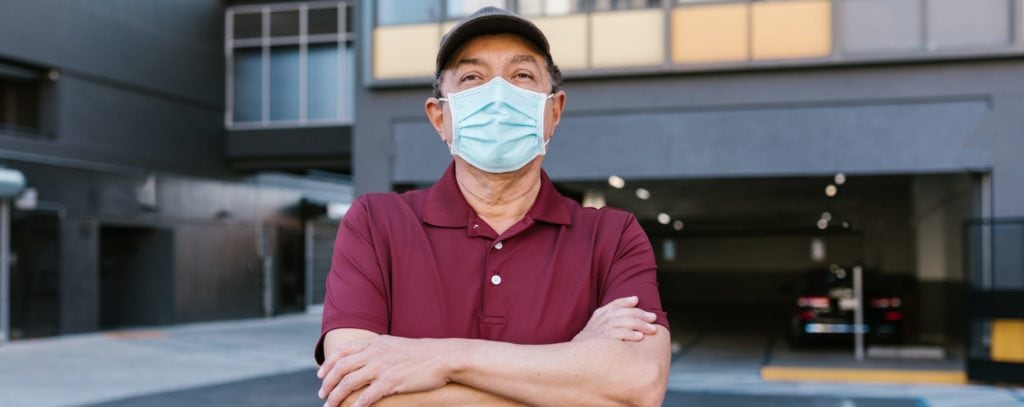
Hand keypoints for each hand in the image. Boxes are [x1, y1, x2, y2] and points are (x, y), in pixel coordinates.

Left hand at [317, 336, 451, 406]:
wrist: (442, 357)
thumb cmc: (422, 354)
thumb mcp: (395, 345)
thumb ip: (378, 350)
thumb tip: (365, 358)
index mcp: (375, 343)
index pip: (343, 351)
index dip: (328, 364)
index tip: (321, 375)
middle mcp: (374, 353)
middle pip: (341, 368)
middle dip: (327, 383)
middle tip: (322, 394)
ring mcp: (381, 367)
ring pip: (348, 383)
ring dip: (336, 397)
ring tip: (330, 406)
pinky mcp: (390, 382)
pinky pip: (366, 397)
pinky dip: (355, 406)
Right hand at [572, 296, 658, 342]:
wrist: (574, 357)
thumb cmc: (589, 343)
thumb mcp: (596, 326)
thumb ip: (611, 314)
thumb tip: (633, 301)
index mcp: (600, 314)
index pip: (615, 304)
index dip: (627, 301)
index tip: (637, 300)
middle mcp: (602, 320)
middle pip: (625, 312)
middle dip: (641, 314)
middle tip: (653, 318)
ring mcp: (602, 329)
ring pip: (625, 322)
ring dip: (640, 325)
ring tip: (652, 329)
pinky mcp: (603, 340)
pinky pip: (619, 334)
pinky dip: (630, 334)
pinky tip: (639, 337)